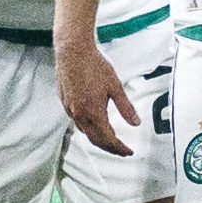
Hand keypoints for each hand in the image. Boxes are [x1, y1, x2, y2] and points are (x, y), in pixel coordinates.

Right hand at [57, 35, 136, 155]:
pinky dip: (88, 128)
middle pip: (95, 140)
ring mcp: (70, 109)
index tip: (129, 152)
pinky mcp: (65, 102)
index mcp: (93, 112)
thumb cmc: (94, 65)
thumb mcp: (115, 86)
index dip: (119, 148)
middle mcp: (79, 114)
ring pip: (85, 132)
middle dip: (110, 148)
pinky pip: (77, 122)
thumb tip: (136, 124)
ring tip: (111, 139)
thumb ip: (126, 107)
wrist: (72, 50)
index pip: (108, 139)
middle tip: (122, 150)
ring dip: (98, 139)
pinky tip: (95, 123)